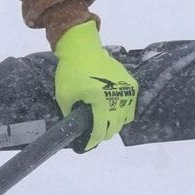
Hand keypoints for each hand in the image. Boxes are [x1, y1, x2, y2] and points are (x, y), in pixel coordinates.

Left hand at [52, 20, 138, 150]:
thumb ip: (69, 115)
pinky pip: (130, 105)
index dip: (93, 141)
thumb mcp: (63, 96)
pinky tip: (111, 110)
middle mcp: (119, 97)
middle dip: (103, 133)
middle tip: (92, 133)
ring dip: (114, 123)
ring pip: (125, 118)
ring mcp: (127, 90)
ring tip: (102, 122)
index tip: (86, 147)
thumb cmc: (71, 71)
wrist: (83, 48)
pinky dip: (122, 111)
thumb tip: (73, 128)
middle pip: (115, 127)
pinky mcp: (131, 83)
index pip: (101, 130)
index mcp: (101, 101)